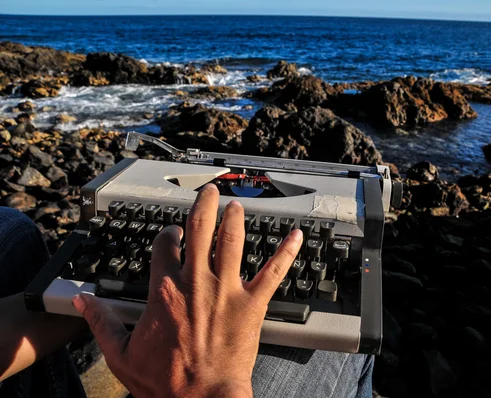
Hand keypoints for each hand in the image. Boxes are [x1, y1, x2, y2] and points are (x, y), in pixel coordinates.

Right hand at [72, 184, 302, 396]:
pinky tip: (296, 236)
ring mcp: (226, 290)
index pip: (166, 245)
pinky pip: (273, 272)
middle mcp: (196, 282)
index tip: (172, 231)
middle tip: (210, 193)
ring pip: (232, 241)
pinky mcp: (252, 304)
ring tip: (237, 205)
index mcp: (165, 289)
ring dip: (235, 219)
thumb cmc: (165, 381)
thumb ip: (101, 322)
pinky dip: (286, 252)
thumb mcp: (121, 353)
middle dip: (204, 206)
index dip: (169, 233)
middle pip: (201, 230)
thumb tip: (83, 302)